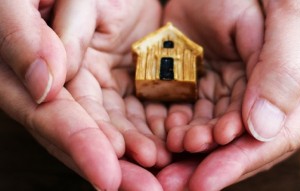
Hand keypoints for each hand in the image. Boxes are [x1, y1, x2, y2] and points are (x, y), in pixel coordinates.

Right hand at [0, 0, 166, 189]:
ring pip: (111, 132)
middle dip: (116, 168)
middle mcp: (58, 91)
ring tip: (162, 180)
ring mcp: (89, 91)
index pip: (52, 117)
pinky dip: (149, 133)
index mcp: (26, 72)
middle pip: (84, 138)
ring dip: (136, 159)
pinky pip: (132, 114)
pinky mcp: (116, 85)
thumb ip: (30, 37)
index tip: (108, 175)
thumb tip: (45, 86)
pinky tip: (168, 150)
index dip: (80, 146)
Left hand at [158, 0, 299, 189]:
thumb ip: (286, 71)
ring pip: (214, 124)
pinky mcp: (217, 70)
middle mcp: (276, 97)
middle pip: (240, 140)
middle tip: (169, 184)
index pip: (275, 137)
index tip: (203, 183)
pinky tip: (158, 131)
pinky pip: (197, 99)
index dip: (237, 162)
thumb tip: (259, 128)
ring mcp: (243, 85)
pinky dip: (178, 116)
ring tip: (158, 161)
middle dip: (203, 162)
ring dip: (186, 144)